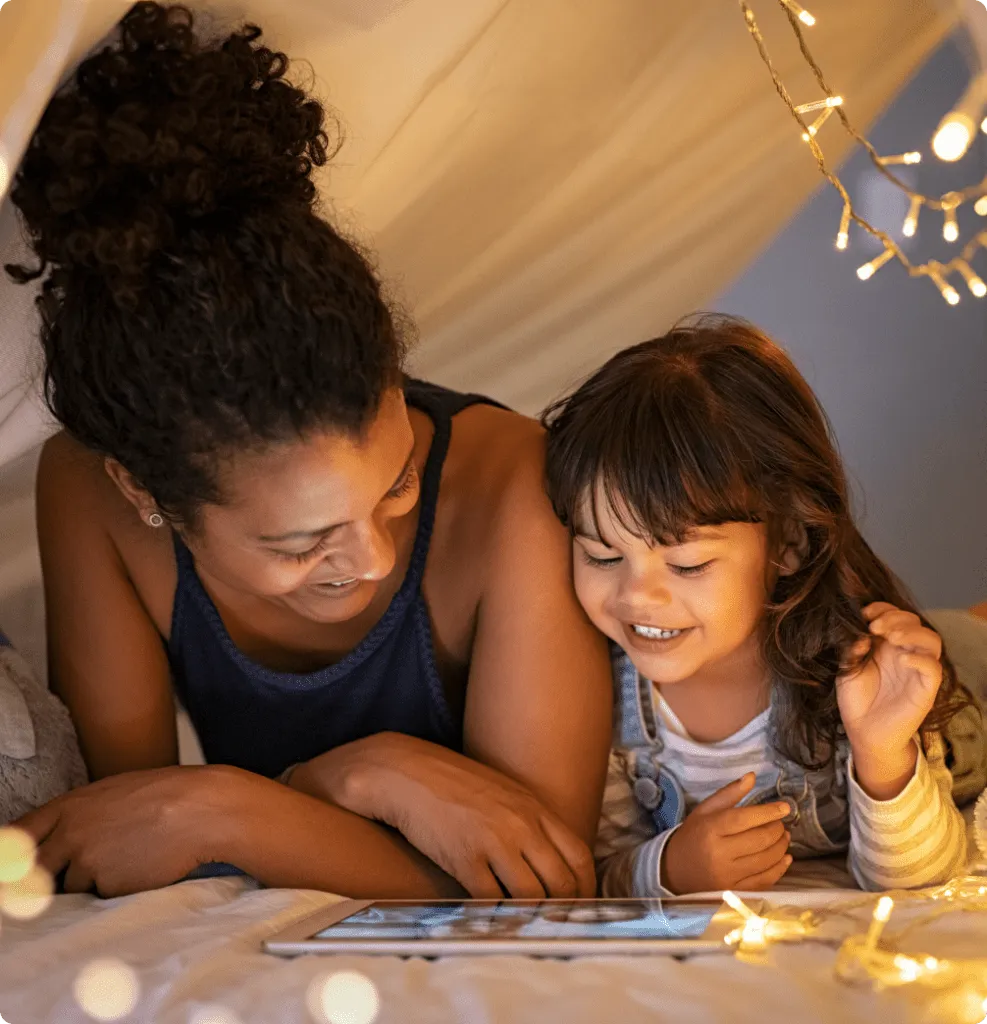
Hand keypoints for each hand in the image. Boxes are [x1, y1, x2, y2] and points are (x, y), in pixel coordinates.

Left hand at [13, 766, 228, 896]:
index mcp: (71, 805)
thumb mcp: (114, 793)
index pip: (20, 836)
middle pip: (36, 870)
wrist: (204, 809)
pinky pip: (102, 896)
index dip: (15, 856)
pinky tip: (141, 867)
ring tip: (129, 857)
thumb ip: (81, 816)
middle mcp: (71, 833)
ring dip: (92, 881)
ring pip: (74, 886)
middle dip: (45, 878)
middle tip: (69, 874)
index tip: (16, 868)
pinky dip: (116, 889)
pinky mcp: (108, 885)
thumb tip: (60, 839)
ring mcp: (87, 861)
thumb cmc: (167, 796)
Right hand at [291, 733, 594, 898]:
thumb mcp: (501, 793)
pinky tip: (494, 923)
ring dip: (532, 918)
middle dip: (565, 911)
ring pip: (532, 897)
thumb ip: (528, 821)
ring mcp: (494, 841)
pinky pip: (491, 901)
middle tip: (558, 927)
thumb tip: (548, 859)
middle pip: (562, 882)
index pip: (579, 855)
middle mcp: (521, 824)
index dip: (586, 888)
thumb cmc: (453, 784)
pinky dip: (497, 918)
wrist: (405, 773)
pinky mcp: (464, 858)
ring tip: (528, 929)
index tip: (581, 906)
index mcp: (534, 807)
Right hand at [662, 773, 791, 894]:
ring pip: (766, 860)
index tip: (785, 807)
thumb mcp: (705, 810)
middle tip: (781, 823)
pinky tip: (785, 858)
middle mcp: (720, 853)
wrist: (675, 871)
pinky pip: (765, 880)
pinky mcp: (736, 891)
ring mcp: (729, 875)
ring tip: (784, 837)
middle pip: (760, 839)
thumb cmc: (692, 836)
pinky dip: (780, 868)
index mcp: (711, 829)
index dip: (769, 812)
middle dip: (777, 829)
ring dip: (781, 847)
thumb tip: (753, 776)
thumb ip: (729, 793)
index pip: (745, 819)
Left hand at [837, 602, 942, 756]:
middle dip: (896, 617)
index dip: (884, 609)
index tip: (865, 613)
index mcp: (886, 645)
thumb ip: (852, 649)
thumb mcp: (847, 668)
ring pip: (932, 641)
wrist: (862, 731)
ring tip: (891, 637)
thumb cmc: (856, 699)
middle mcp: (905, 653)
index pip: (896, 616)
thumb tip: (860, 634)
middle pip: (915, 623)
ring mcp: (916, 671)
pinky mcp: (925, 690)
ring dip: (912, 633)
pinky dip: (921, 660)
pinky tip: (902, 659)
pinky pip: (933, 669)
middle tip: (876, 626)